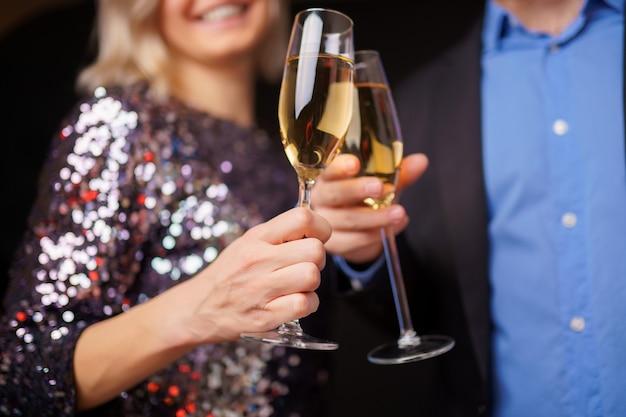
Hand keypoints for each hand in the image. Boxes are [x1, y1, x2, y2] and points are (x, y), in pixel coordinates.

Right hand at [74, 207, 330, 408]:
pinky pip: (304, 305)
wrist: (196, 309)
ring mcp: (261, 289)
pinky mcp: (265, 317)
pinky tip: (294, 302)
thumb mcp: (247, 244)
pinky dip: (307, 305)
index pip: (302, 217)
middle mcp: (258, 260)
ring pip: (312, 277)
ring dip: (312, 284)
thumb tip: (315, 225)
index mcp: (256, 238)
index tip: (317, 237)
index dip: (321, 227)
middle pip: (315, 250)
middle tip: (305, 265)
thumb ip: (279, 234)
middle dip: (318, 259)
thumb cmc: (228, 275)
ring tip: (298, 286)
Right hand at [311, 152, 427, 263]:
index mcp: (328, 178)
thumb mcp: (382, 184)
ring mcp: (325, 223)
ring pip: (349, 219)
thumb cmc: (365, 200)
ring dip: (376, 217)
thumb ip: (398, 173)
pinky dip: (377, 234)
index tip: (355, 163)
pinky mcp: (334, 245)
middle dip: (357, 189)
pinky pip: (355, 240)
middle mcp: (321, 199)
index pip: (329, 170)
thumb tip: (421, 161)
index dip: (340, 167)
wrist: (358, 233)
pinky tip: (395, 227)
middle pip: (335, 193)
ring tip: (400, 213)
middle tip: (380, 188)